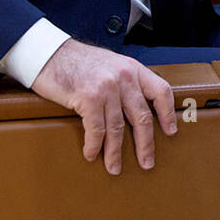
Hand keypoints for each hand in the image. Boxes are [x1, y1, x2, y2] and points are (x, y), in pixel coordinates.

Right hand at [31, 39, 176, 174]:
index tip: (170, 132)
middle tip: (147, 162)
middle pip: (142, 116)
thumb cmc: (78, 61)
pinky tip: (91, 154)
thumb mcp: (110, 64)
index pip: (161, 91)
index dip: (167, 113)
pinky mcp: (88, 97)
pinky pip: (96, 129)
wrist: (49, 53)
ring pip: (118, 128)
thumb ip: (125, 82)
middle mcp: (123, 76)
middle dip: (145, 144)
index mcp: (133, 68)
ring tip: (114, 167)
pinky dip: (94, 145)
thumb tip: (135, 109)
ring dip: (115, 152)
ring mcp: (106, 87)